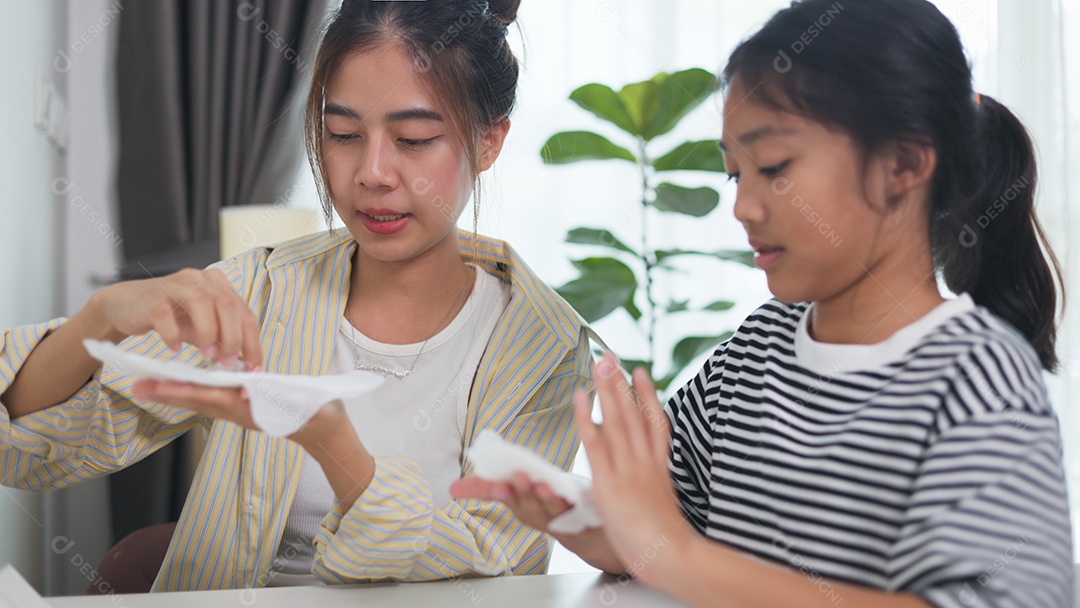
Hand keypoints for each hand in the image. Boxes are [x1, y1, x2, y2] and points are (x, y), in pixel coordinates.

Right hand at [95, 268, 262, 368]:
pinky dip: (172, 334)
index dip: (252, 342)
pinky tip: (175, 348)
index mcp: (219, 285)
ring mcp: (175, 286)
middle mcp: (200, 279)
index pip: (245, 313)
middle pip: (227, 304)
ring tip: (207, 356)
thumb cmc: (172, 317)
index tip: (253, 368)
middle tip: (228, 363)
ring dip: (208, 332)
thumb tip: (247, 365)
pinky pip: (165, 314)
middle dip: (232, 337)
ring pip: (201, 301)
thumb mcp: (204, 328)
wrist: (128, 306)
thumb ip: (224, 339)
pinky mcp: (152, 298)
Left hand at [131, 381, 347, 447]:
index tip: (155, 385)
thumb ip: (274, 394)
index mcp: (249, 407)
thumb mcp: (299, 401)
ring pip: (201, 400)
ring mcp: (238, 412)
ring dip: (174, 392)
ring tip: (148, 384)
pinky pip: (211, 400)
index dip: (181, 391)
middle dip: (166, 393)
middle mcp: (238, 411)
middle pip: (196, 400)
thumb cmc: (316, 412)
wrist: (325, 431)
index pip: (209, 397)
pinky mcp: (242, 408)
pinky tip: (182, 385)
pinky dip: (192, 392)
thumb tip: (246, 389)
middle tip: (135, 385)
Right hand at [451, 473, 626, 572]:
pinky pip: (580, 512)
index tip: (495, 486)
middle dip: (522, 494)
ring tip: (541, 486)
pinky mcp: (585, 519)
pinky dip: (576, 504)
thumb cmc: (549, 508)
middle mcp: (540, 517)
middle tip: (518, 477)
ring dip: (546, 499)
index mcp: (523, 508)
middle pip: (529, 507)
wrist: (589, 535)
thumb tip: (452, 489)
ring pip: (553, 510)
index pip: (507, 499)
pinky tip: (572, 495)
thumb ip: (487, 489)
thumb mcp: (518, 496)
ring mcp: (564, 520)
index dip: (500, 493)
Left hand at [575, 352, 697, 585]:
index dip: (649, 396)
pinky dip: (587, 417)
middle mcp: (645, 461)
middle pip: (634, 414)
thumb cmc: (664, 539)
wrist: (669, 553)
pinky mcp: (609, 481)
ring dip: (607, 389)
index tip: (642, 373)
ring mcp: (628, 469)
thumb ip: (652, 484)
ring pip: (617, 420)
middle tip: (611, 355)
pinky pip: (595, 443)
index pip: (655, 423)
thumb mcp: (661, 504)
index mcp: (659, 467)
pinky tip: (581, 397)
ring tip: (599, 363)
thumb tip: (647, 474)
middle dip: (622, 382)